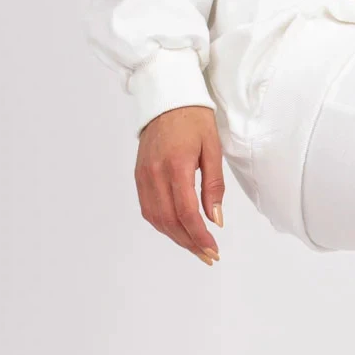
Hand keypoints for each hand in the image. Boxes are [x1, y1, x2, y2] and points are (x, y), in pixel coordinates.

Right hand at [135, 104, 224, 265]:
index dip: (200, 236)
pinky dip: (162, 223)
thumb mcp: (213, 149)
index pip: (186, 213)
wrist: (167, 98)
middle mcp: (154, 174)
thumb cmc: (194, 119)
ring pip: (156, 218)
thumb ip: (214, 186)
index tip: (213, 250)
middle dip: (189, 243)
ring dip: (176, 237)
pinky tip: (178, 230)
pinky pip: (148, 208)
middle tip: (208, 256)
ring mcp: (143, 175)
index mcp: (175, 166)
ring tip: (195, 247)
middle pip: (170, 221)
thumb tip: (215, 219)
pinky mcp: (138, 175)